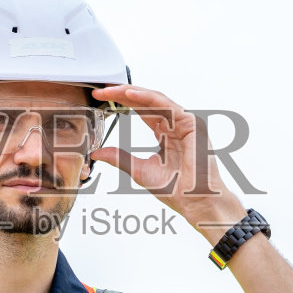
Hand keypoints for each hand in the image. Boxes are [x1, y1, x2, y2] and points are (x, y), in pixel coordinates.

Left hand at [88, 84, 248, 243]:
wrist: (195, 202)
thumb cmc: (176, 190)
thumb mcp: (139, 170)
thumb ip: (120, 158)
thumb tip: (98, 152)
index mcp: (166, 134)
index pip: (141, 111)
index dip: (121, 103)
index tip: (101, 99)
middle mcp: (175, 125)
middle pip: (146, 102)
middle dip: (123, 94)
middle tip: (101, 91)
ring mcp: (184, 123)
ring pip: (155, 99)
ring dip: (132, 93)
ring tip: (112, 90)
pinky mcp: (192, 124)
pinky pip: (167, 105)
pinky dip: (148, 98)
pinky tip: (130, 95)